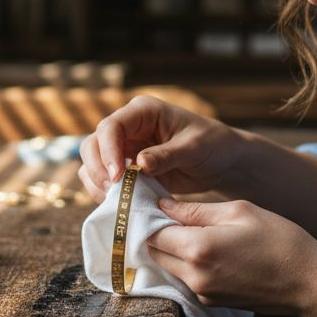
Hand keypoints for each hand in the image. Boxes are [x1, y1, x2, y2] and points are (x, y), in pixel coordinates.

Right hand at [78, 95, 244, 203]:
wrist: (222, 162)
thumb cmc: (213, 145)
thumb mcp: (194, 148)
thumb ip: (167, 155)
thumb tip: (140, 163)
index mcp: (143, 112)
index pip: (111, 127)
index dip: (108, 151)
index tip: (117, 176)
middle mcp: (129, 127)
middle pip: (93, 144)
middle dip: (97, 168)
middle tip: (112, 192)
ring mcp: (125, 148)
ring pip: (93, 163)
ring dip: (97, 182)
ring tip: (115, 201)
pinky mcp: (127, 169)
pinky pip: (105, 180)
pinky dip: (105, 192)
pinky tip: (119, 204)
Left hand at [145, 196, 316, 315]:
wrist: (309, 283)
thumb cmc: (280, 240)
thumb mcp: (239, 211)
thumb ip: (195, 210)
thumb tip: (163, 205)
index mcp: (197, 248)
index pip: (151, 233)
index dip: (151, 216)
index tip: (157, 203)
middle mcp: (194, 276)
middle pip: (154, 252)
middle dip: (158, 233)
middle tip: (175, 215)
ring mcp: (201, 293)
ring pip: (168, 267)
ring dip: (172, 249)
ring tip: (195, 230)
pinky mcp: (211, 302)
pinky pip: (186, 279)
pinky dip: (187, 263)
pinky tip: (210, 250)